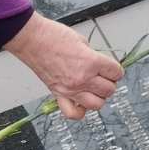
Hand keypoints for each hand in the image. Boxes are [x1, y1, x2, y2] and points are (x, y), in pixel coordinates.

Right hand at [4, 13, 123, 120]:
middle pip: (109, 90)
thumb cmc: (53, 36)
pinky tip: (81, 101)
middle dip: (109, 82)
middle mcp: (82, 78)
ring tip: (94, 88)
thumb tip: (101, 65)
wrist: (32, 40)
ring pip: (97, 104)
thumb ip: (94, 56)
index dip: (116, 70)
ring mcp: (70, 89)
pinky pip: (74, 114)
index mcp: (91, 62)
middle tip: (104, 76)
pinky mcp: (58, 94)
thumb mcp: (82, 40)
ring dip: (98, 97)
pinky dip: (80, 110)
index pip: (116, 72)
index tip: (113, 69)